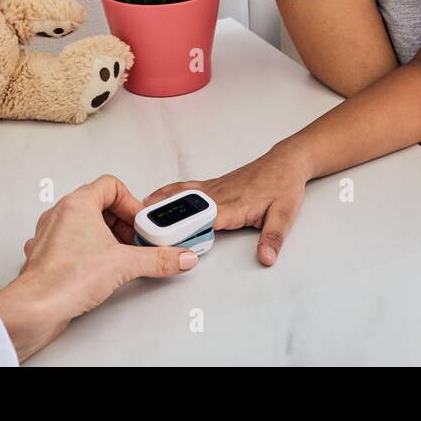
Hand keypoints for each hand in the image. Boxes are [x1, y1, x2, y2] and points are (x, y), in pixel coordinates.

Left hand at [0, 175, 197, 361]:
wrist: (35, 309)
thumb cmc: (65, 279)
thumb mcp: (125, 264)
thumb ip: (159, 259)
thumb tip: (179, 257)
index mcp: (77, 204)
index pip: (111, 186)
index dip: (131, 203)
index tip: (141, 223)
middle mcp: (60, 214)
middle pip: (99, 205)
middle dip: (122, 223)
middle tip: (136, 240)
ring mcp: (49, 235)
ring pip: (83, 224)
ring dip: (105, 237)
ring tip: (120, 255)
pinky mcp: (46, 256)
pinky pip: (70, 244)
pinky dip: (87, 252)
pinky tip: (98, 269)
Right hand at [146, 144, 311, 266]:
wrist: (286, 162)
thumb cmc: (284, 186)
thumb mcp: (285, 215)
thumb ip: (273, 238)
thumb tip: (266, 257)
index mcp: (234, 205)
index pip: (205, 221)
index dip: (186, 231)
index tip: (168, 241)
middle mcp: (220, 195)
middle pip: (186, 210)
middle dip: (164, 221)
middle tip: (139, 231)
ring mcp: (214, 188)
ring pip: (182, 197)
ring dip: (160, 206)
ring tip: (135, 216)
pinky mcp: (213, 185)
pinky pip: (185, 188)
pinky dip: (167, 193)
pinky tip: (153, 198)